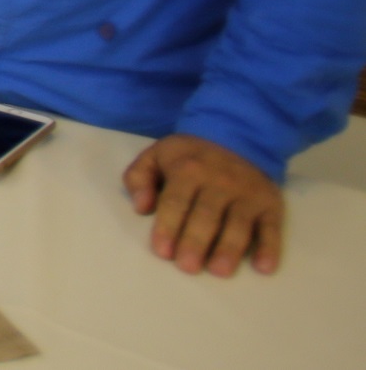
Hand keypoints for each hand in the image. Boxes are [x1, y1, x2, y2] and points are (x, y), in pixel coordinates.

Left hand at [125, 133, 283, 276]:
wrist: (237, 140)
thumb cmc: (188, 158)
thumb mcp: (156, 156)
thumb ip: (138, 178)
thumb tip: (141, 206)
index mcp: (188, 169)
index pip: (176, 201)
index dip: (168, 226)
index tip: (162, 252)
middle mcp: (220, 181)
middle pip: (206, 216)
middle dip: (196, 242)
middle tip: (187, 267)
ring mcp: (248, 193)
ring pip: (239, 224)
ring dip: (229, 249)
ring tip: (218, 271)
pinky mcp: (270, 205)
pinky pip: (272, 227)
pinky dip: (270, 248)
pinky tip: (263, 268)